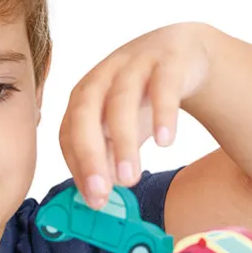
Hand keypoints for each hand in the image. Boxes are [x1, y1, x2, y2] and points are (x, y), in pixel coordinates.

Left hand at [59, 22, 211, 208]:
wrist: (183, 53)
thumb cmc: (143, 97)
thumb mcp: (121, 129)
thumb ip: (108, 159)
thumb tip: (98, 197)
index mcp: (82, 97)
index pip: (68, 134)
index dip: (78, 167)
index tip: (94, 200)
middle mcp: (101, 77)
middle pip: (84, 114)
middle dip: (89, 155)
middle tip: (101, 193)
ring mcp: (133, 64)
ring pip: (121, 101)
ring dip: (123, 143)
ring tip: (131, 179)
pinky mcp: (168, 60)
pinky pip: (163, 85)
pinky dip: (162, 113)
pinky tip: (165, 142)